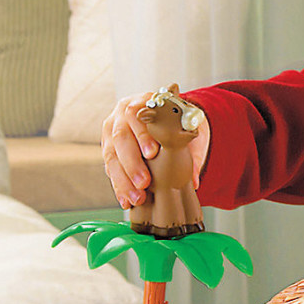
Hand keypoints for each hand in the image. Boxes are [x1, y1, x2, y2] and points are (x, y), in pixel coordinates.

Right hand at [102, 92, 210, 209]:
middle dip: (132, 162)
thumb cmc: (176, 122)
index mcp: (141, 102)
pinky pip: (110, 169)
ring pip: (112, 156)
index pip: (136, 115)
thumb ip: (191, 150)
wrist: (166, 120)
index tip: (153, 152)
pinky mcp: (109, 150)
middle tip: (145, 182)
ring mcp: (111, 133)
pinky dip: (119, 187)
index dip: (143, 135)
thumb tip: (194, 179)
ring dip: (124, 179)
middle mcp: (121, 116)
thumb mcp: (188, 128)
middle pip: (121, 137)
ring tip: (137, 197)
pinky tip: (125, 200)